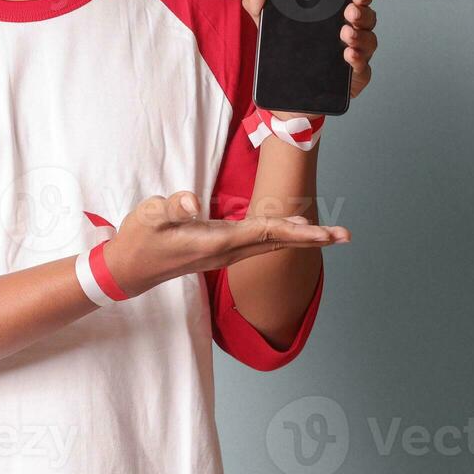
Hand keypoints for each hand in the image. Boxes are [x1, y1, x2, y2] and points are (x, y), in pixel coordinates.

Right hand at [101, 190, 349, 298]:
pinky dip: (280, 236)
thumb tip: (193, 203)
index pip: (265, 233)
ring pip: (270, 244)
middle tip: (345, 235)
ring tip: (327, 233)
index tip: (325, 232)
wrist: (127, 270)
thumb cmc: (138, 240)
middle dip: (312, 239)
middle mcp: (226, 252)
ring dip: (300, 238)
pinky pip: (259, 243)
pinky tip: (290, 232)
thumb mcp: (149, 217)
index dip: (297, 230)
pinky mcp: (218, 250)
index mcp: (216, 242)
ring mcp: (224, 254)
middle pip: (277, 243)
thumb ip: (173, 207)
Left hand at [241, 0, 376, 118]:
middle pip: (366, 18)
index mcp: (333, 16)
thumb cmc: (283, 53)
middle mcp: (348, 32)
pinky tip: (348, 55)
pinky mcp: (352, 77)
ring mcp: (353, 55)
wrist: (282, 93)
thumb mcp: (267, 25)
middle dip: (362, 12)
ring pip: (368, 41)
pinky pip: (362, 68)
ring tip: (346, 33)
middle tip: (350, 10)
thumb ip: (259, 3)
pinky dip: (358, 60)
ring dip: (361, 35)